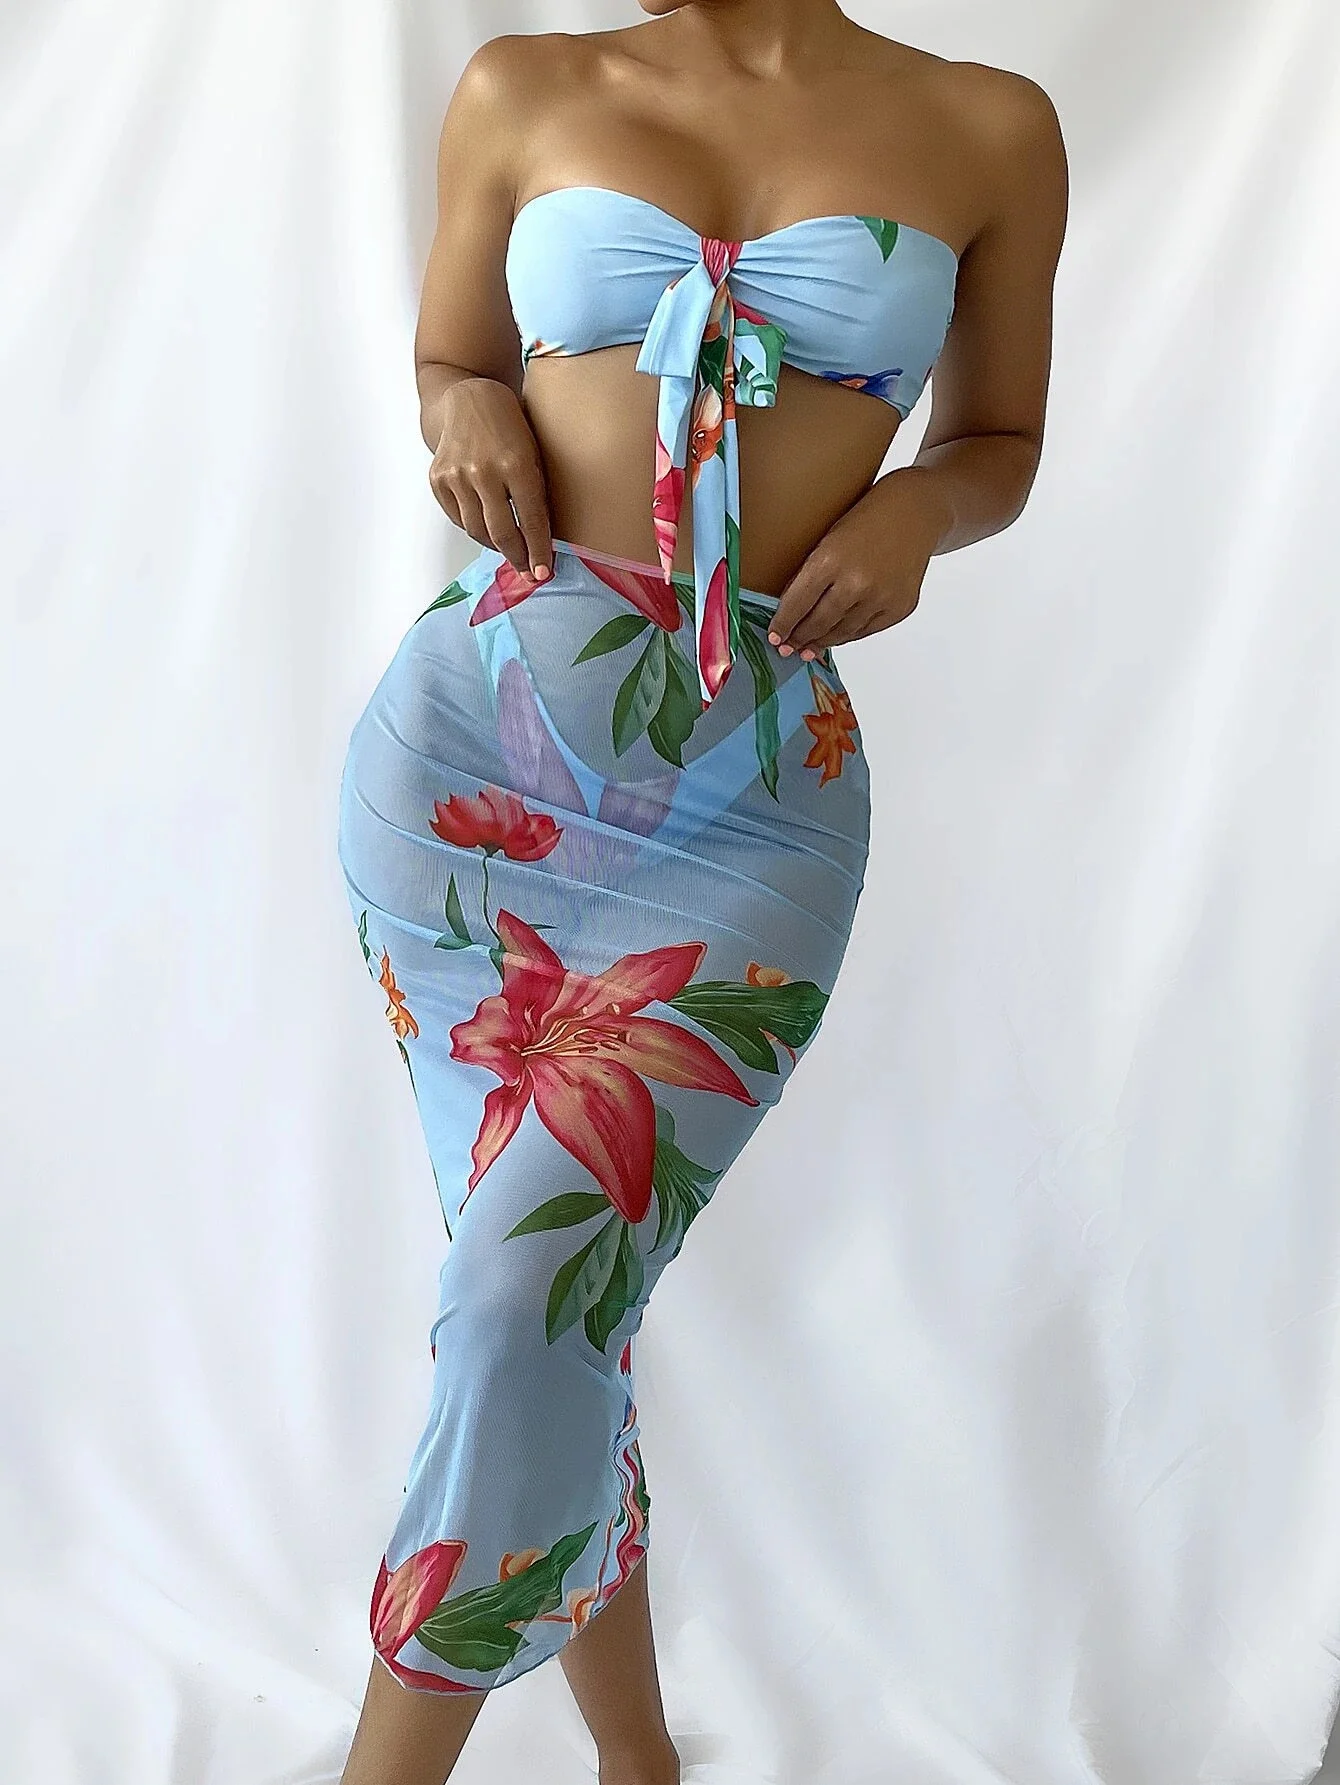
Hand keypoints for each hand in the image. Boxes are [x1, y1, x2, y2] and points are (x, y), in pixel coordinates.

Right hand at [428, 376, 553, 579]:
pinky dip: (474, 527)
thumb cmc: (510, 425)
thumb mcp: (534, 453)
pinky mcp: (438, 478)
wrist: (468, 398)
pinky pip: (459, 518)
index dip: (538, 551)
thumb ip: (536, 491)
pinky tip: (487, 527)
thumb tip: (542, 539)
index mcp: (515, 463)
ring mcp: (457, 475)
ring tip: (509, 550)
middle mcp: (483, 471)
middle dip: (517, 557)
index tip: (543, 573)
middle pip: (501, 533)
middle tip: (526, 571)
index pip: (530, 520)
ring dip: (495, 545)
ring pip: (477, 530)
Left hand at [766, 468, 953, 660]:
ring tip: (809, 647)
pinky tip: (836, 636)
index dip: (783, 624)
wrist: (916, 512)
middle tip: (788, 647)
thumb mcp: (830, 537)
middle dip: (799, 638)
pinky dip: (848, 635)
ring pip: (842, 632)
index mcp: (832, 559)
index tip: (774, 636)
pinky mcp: (899, 607)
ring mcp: (881, 597)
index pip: (797, 603)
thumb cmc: (869, 518)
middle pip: (819, 623)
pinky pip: (866, 631)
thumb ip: (812, 572)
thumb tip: (791, 609)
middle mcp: (857, 582)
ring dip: (822, 641)